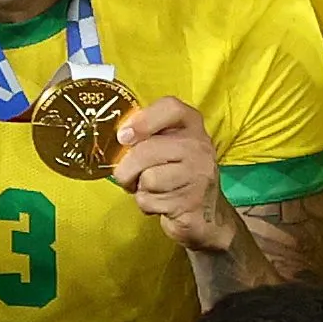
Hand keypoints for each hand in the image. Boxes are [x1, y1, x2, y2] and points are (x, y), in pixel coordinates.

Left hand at [105, 92, 236, 256]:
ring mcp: (199, 174)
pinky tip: (161, 203)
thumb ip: (146, 136)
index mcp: (191, 124)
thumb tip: (118, 139)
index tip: (123, 136)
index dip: (142, 120)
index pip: (170, 108)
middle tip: (128, 176)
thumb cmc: (176, 175)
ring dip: (140, 189)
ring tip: (151, 189)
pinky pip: (151, 201)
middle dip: (127, 168)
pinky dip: (147, 205)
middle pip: (147, 150)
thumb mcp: (166, 147)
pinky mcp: (191, 201)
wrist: (204, 213)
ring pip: (148, 178)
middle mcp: (199, 145)